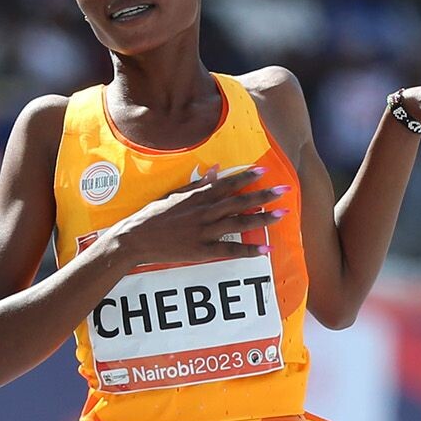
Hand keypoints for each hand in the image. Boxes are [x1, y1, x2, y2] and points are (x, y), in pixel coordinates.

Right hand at [99, 168, 283, 267]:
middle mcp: (203, 212)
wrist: (135, 239)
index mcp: (197, 197)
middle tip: (284, 190)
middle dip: (263, 195)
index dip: (246, 178)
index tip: (264, 172)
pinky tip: (266, 249)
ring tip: (282, 214)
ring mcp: (204, 232)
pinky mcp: (202, 251)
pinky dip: (248, 250)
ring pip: (238, 223)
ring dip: (262, 219)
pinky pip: (229, 250)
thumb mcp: (174, 194)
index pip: (227, 184)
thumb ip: (197, 184)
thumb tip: (216, 169)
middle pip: (239, 202)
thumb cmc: (153, 215)